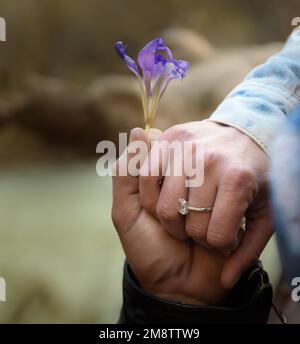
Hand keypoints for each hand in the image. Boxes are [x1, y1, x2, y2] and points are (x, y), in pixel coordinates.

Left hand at [112, 127, 227, 304]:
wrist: (178, 286)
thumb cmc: (149, 248)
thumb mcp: (126, 212)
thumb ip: (125, 174)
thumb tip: (138, 130)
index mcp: (166, 169)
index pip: (152, 165)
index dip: (149, 198)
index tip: (152, 217)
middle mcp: (192, 169)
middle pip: (176, 183)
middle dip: (171, 218)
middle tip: (177, 231)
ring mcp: (217, 183)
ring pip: (198, 199)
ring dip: (195, 230)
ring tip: (197, 236)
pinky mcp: (238, 201)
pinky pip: (222, 217)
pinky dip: (216, 240)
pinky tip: (218, 243)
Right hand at [138, 120, 272, 287]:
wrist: (246, 135)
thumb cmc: (255, 178)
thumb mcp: (264, 215)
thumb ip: (248, 249)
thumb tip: (226, 278)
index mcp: (238, 180)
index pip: (217, 235)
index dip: (220, 244)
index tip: (225, 236)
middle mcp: (210, 162)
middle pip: (191, 224)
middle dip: (198, 234)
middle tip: (205, 224)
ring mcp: (186, 148)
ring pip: (165, 206)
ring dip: (173, 219)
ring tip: (185, 213)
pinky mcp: (169, 138)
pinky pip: (147, 176)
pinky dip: (151, 195)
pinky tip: (165, 198)